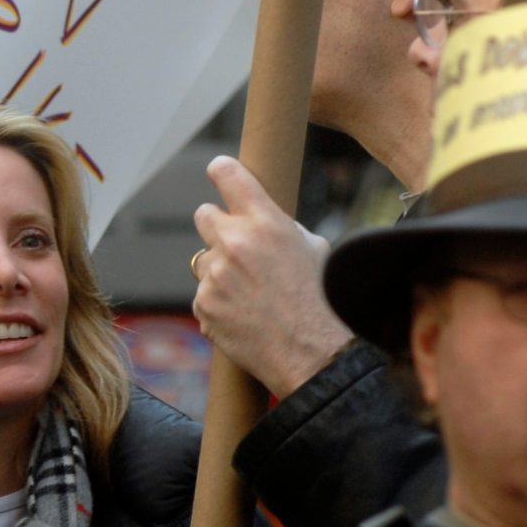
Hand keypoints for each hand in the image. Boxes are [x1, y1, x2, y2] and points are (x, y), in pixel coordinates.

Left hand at [191, 156, 353, 397]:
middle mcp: (235, 243)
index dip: (222, 171)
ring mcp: (215, 276)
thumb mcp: (313, 249)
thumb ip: (278, 228)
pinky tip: (246, 315)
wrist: (316, 355)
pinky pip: (204, 294)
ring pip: (204, 259)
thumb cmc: (323, 301)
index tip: (218, 171)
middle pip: (204, 214)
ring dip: (220, 270)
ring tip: (253, 293)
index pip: (228, 174)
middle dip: (219, 226)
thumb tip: (259, 218)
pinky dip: (219, 302)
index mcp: (266, 222)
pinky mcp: (203, 305)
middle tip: (238, 245)